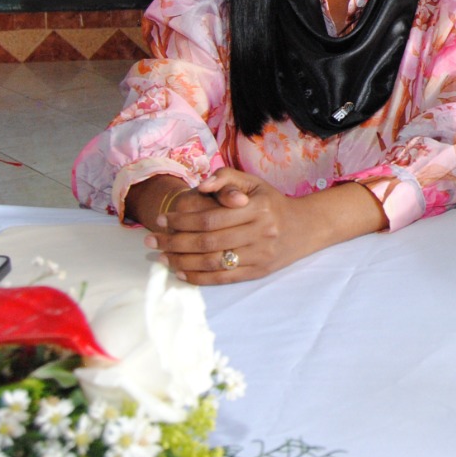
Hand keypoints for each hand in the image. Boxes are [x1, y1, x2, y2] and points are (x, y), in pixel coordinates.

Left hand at [141, 168, 313, 284]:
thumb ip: (225, 178)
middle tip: (151, 240)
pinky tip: (181, 272)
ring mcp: (260, 255)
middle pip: (207, 242)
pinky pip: (223, 278)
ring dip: (181, 261)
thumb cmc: (271, 202)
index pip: (210, 218)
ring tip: (162, 257)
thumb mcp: (252, 182)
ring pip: (213, 262)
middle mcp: (261, 232)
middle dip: (174, 242)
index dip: (181, 221)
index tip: (161, 220)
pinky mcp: (259, 272)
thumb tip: (200, 186)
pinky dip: (199, 277)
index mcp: (257, 208)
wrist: (304, 227)